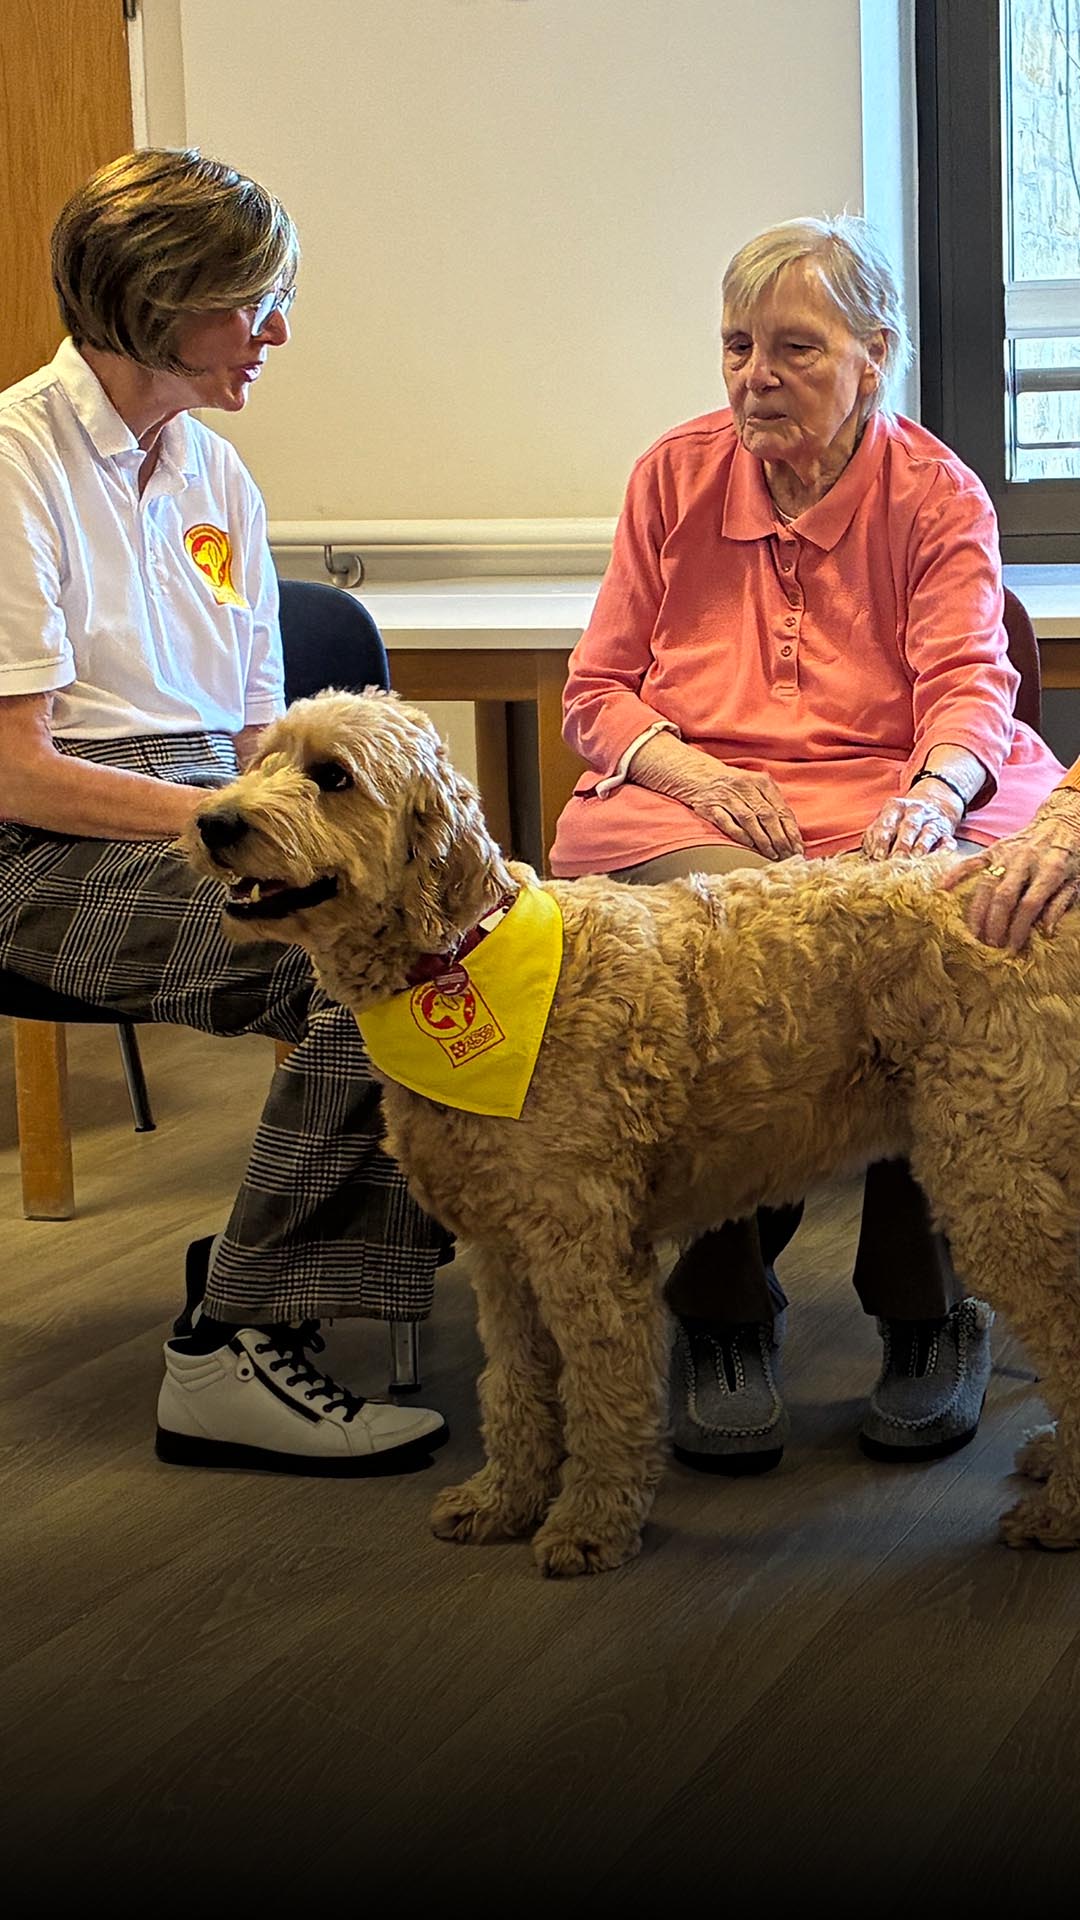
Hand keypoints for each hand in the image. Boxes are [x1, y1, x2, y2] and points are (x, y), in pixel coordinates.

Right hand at [686, 763, 803, 858]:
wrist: (698, 773)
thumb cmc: (732, 784)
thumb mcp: (755, 786)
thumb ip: (771, 803)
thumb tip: (790, 831)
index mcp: (761, 782)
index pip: (781, 809)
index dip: (791, 831)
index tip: (798, 847)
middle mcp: (745, 787)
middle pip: (768, 816)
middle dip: (780, 839)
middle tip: (788, 855)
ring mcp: (727, 797)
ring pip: (750, 821)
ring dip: (763, 840)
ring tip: (772, 855)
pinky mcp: (711, 807)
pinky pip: (728, 823)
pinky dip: (740, 835)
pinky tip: (750, 847)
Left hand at [862, 785, 959, 860]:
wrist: (933, 804)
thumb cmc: (900, 820)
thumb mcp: (885, 820)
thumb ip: (873, 837)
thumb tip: (866, 858)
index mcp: (894, 807)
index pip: (886, 823)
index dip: (881, 841)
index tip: (877, 857)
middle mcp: (915, 811)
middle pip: (908, 827)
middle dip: (901, 846)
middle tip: (894, 862)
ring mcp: (932, 820)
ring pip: (928, 833)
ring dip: (921, 848)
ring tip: (914, 861)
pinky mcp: (946, 831)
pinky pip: (947, 840)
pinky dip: (945, 849)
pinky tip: (942, 856)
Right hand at [938, 816, 1079, 949]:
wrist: (1065, 820)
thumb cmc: (1074, 855)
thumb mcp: (1077, 881)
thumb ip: (1061, 904)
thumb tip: (1046, 931)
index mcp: (1051, 869)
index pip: (1029, 904)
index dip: (1019, 928)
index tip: (1013, 946)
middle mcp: (1025, 860)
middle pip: (1003, 897)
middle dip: (995, 924)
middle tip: (991, 945)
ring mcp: (1007, 853)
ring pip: (985, 885)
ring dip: (977, 912)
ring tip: (975, 933)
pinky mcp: (994, 848)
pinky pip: (971, 862)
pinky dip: (955, 874)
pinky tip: (943, 889)